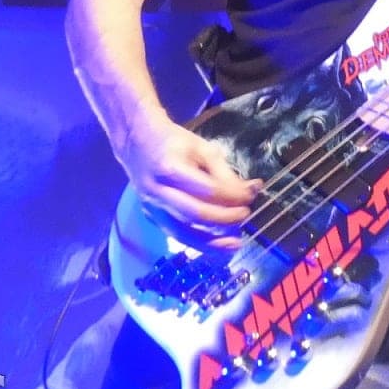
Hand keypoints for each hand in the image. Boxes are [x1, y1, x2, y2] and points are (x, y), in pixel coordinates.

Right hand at [117, 110, 261, 249]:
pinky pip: (177, 235)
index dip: (233, 195)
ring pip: (184, 232)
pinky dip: (199, 244)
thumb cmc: (173, 142)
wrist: (136, 142)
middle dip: (225, 218)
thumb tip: (250, 191)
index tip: (252, 193)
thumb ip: (224, 172)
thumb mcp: (202, 148)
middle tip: (246, 214)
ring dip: (213, 241)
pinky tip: (217, 246)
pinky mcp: (152, 217)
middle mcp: (158, 191)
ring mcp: (152, 207)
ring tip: (236, 242)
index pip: (208, 189)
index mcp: (170, 168)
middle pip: (196, 214)